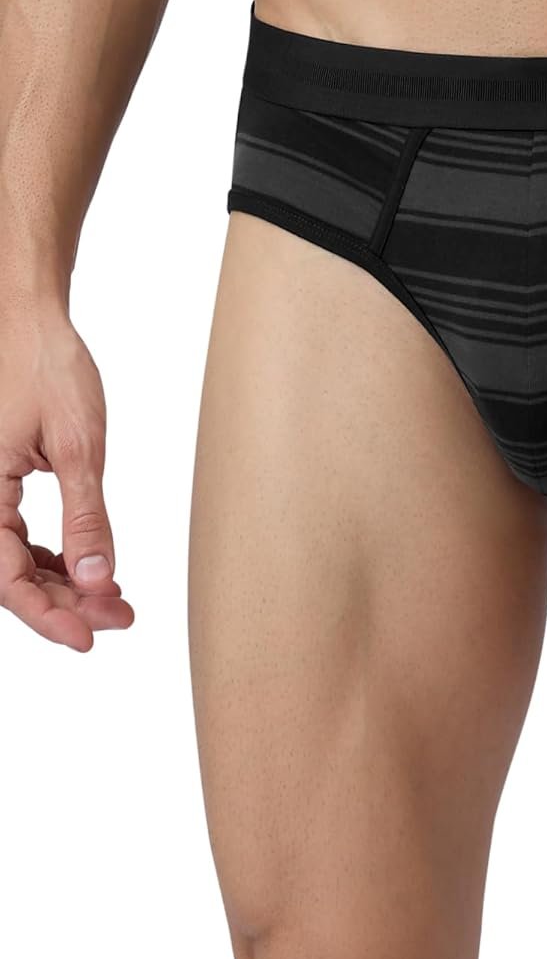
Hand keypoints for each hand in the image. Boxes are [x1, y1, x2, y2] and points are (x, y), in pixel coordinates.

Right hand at [0, 306, 133, 650]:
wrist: (30, 321)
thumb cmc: (47, 368)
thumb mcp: (78, 445)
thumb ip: (86, 516)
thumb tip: (99, 577)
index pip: (5, 578)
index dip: (47, 615)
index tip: (90, 637)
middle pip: (10, 577)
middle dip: (66, 603)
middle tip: (121, 616)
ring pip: (15, 561)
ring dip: (64, 584)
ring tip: (116, 599)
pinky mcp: (0, 483)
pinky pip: (18, 537)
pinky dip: (55, 557)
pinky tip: (93, 568)